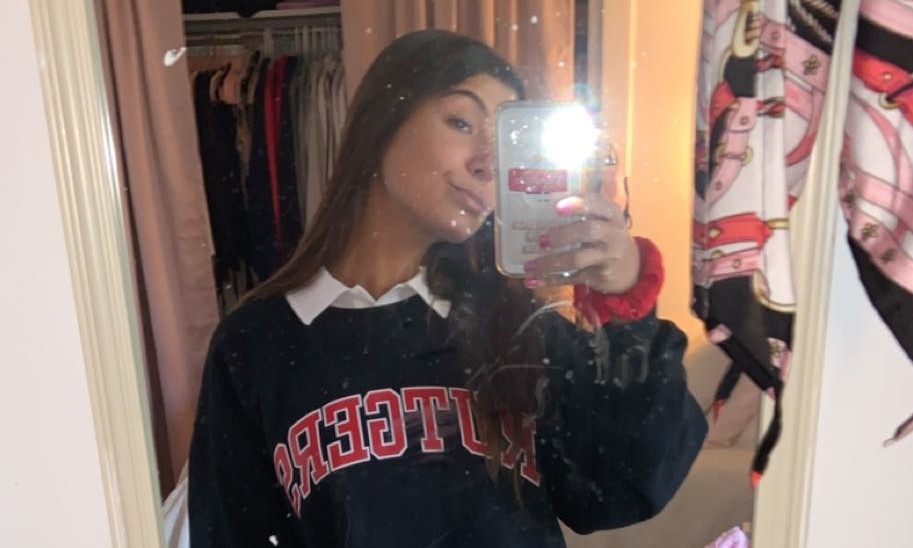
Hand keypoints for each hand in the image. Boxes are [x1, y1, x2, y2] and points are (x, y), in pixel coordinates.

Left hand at [522, 194, 640, 293]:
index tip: (558, 207)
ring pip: (577, 259)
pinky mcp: (600, 276)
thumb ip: (584, 210)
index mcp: (611, 214)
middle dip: (562, 234)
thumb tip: (545, 201)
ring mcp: (607, 257)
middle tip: (541, 240)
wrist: (632, 268)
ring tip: (530, 265)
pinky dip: (550, 280)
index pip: (597, 205)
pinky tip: (532, 280)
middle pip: (588, 231)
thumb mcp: (605, 219)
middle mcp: (612, 234)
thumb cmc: (609, 236)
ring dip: (550, 262)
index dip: (577, 204)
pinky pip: (572, 278)